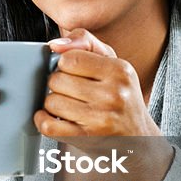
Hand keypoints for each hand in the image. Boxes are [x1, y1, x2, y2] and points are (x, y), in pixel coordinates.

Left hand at [33, 28, 173, 180]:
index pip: (70, 59)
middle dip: (58, 84)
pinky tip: (51, 117)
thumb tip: (55, 45)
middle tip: (70, 90)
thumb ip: (85, 42)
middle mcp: (114, 94)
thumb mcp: (112, 63)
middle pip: (57, 80)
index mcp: (120, 71)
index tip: (72, 71)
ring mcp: (101, 118)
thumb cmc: (121, 96)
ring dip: (53, 103)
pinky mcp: (88, 138)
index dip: (64, 65)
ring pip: (52, 102)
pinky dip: (42, 120)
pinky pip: (49, 126)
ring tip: (67, 105)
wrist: (138, 138)